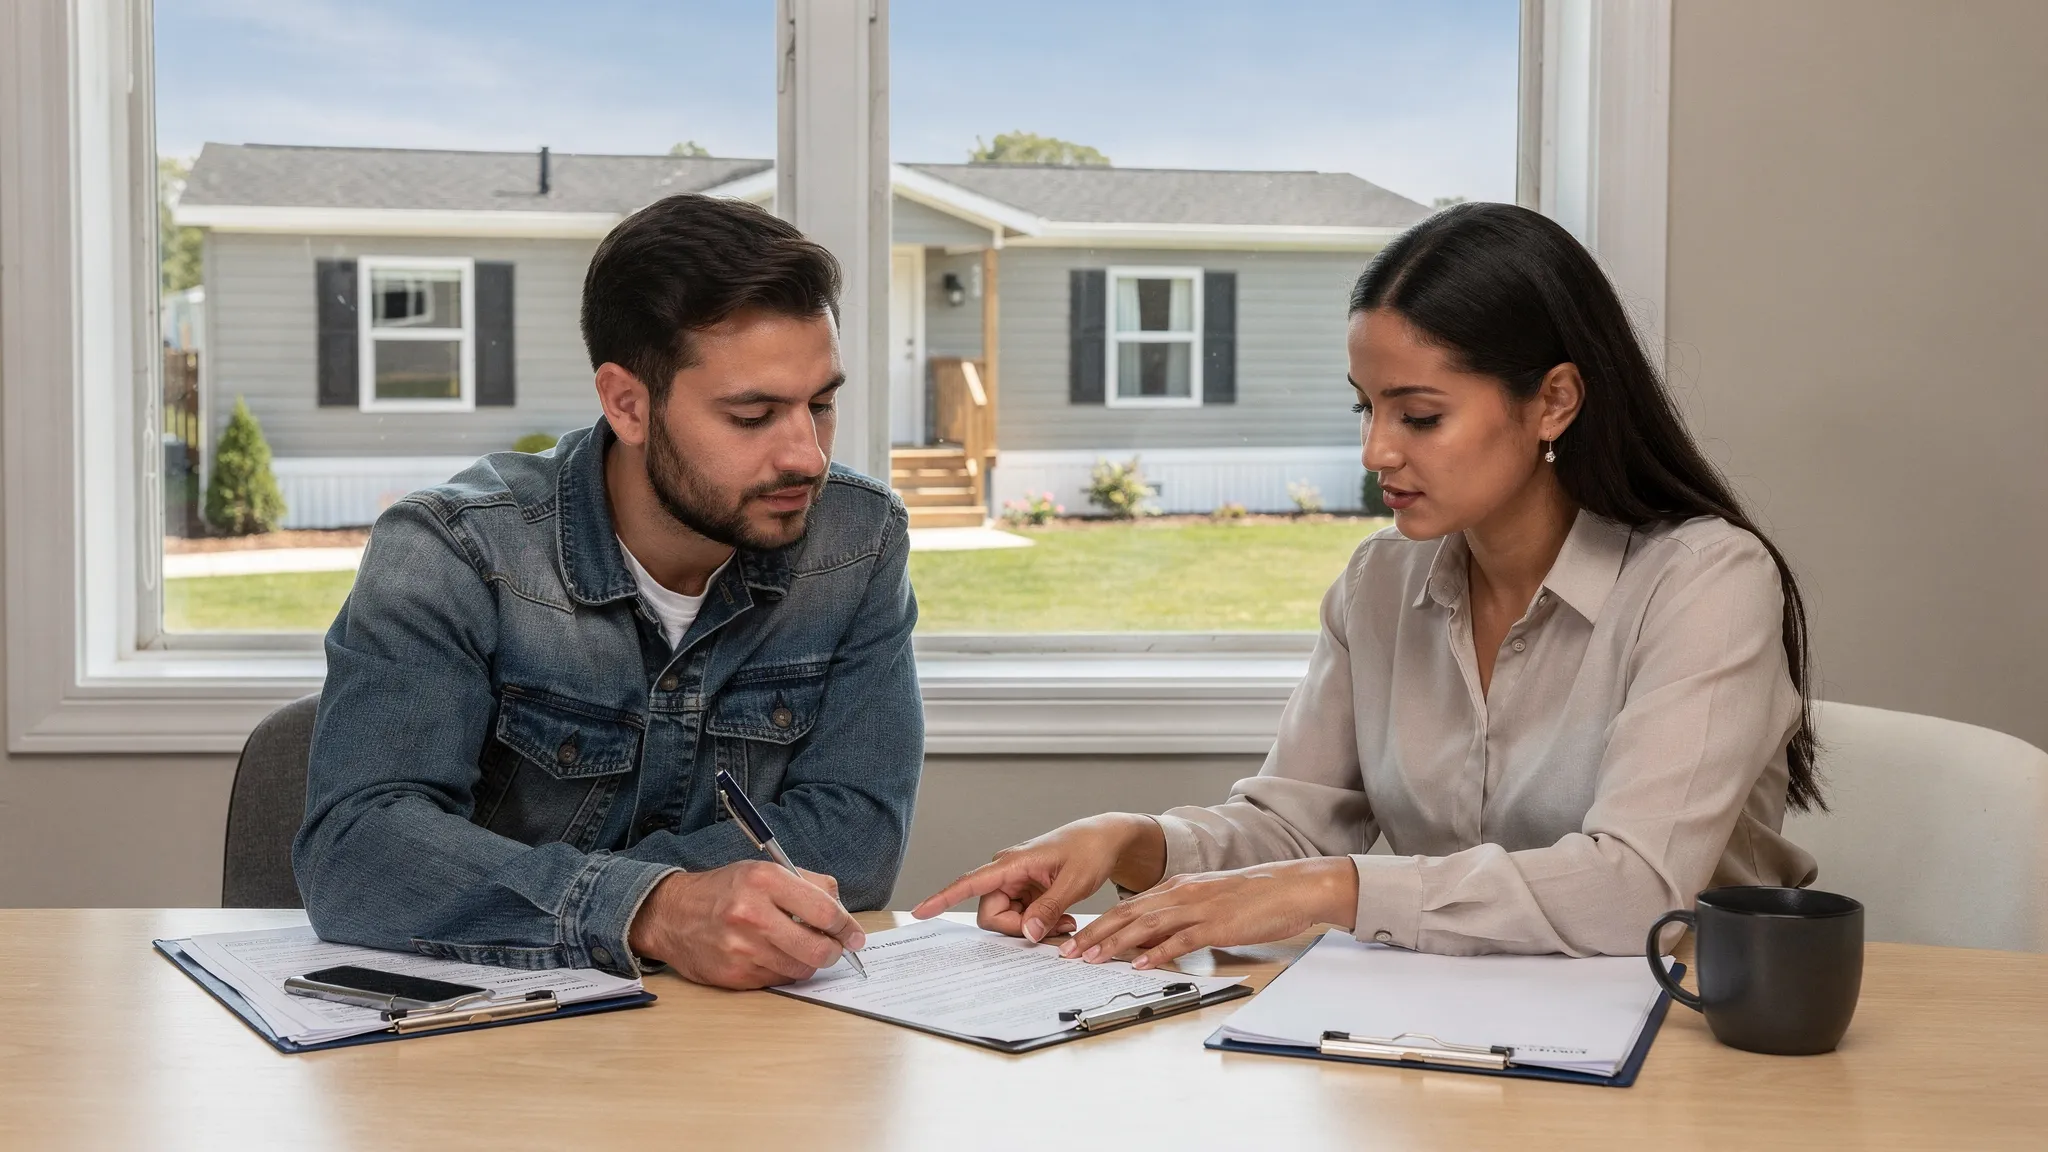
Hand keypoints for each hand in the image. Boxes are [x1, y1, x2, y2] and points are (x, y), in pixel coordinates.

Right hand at [628, 862, 865, 988]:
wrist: (672, 915)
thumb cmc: (724, 891)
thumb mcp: (764, 870)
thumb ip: (808, 885)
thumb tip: (842, 912)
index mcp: (764, 881)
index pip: (824, 910)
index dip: (847, 926)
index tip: (855, 935)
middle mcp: (752, 914)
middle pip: (818, 948)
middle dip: (834, 951)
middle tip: (834, 948)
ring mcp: (742, 948)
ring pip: (801, 969)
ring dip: (808, 962)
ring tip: (798, 948)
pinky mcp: (734, 975)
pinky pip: (778, 980)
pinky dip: (784, 971)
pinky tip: (772, 956)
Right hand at [911, 813, 1164, 942]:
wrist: (1105, 839)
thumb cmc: (1090, 851)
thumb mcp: (1075, 882)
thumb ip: (1049, 908)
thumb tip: (1027, 933)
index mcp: (1012, 863)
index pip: (970, 882)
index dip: (943, 898)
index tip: (921, 912)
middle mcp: (1008, 872)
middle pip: (992, 914)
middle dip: (1018, 929)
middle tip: (1055, 928)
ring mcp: (1017, 884)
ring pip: (1008, 920)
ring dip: (1033, 928)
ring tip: (1066, 921)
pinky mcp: (1027, 893)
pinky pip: (1022, 919)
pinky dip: (1041, 924)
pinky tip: (1063, 919)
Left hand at [1061, 857, 1358, 970]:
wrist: (1293, 886)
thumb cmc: (1256, 895)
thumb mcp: (1211, 897)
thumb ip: (1184, 911)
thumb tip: (1159, 934)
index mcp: (1179, 886)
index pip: (1130, 905)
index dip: (1100, 923)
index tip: (1078, 939)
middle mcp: (1182, 894)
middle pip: (1128, 913)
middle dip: (1095, 934)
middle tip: (1070, 952)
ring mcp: (1199, 908)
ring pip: (1147, 925)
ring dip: (1116, 943)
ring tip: (1092, 959)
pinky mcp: (1218, 925)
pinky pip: (1182, 940)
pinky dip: (1159, 952)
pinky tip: (1142, 965)